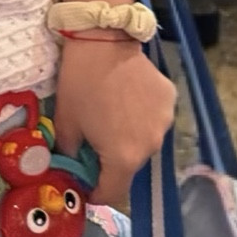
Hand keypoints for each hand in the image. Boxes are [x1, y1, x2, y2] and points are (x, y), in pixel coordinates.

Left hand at [54, 36, 176, 209]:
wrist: (102, 42)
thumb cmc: (80, 84)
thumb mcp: (66, 122)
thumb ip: (69, 151)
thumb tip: (71, 165)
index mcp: (124, 157)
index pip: (114, 192)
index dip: (98, 193)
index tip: (87, 187)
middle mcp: (151, 145)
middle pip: (130, 166)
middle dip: (112, 161)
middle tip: (95, 143)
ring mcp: (165, 123)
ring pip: (144, 142)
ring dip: (129, 137)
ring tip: (112, 116)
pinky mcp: (171, 102)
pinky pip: (154, 119)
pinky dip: (142, 116)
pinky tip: (128, 99)